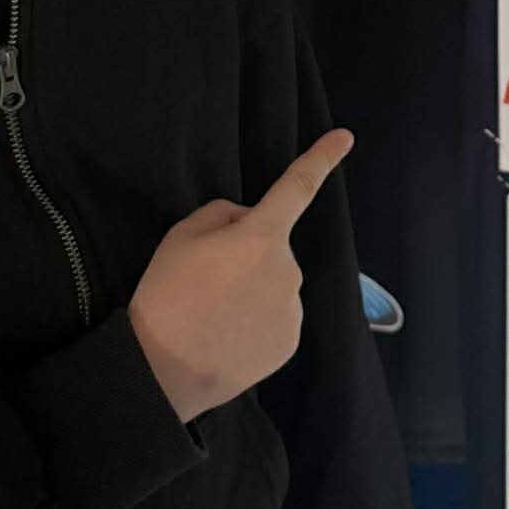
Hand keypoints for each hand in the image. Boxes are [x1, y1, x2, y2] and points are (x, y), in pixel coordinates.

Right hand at [129, 129, 353, 422]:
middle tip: (206, 281)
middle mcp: (288, 269)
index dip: (321, 159)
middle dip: (247, 255)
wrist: (163, 370)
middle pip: (270, 249)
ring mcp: (293, 309)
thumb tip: (247, 223)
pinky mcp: (290, 343)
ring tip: (213, 314)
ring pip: (274, 285)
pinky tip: (227, 335)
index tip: (345, 137)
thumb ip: (222, 217)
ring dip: (252, 291)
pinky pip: (276, 318)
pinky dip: (256, 322)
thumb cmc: (167, 295)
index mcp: (260, 237)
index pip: (297, 188)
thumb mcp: (180, 236)